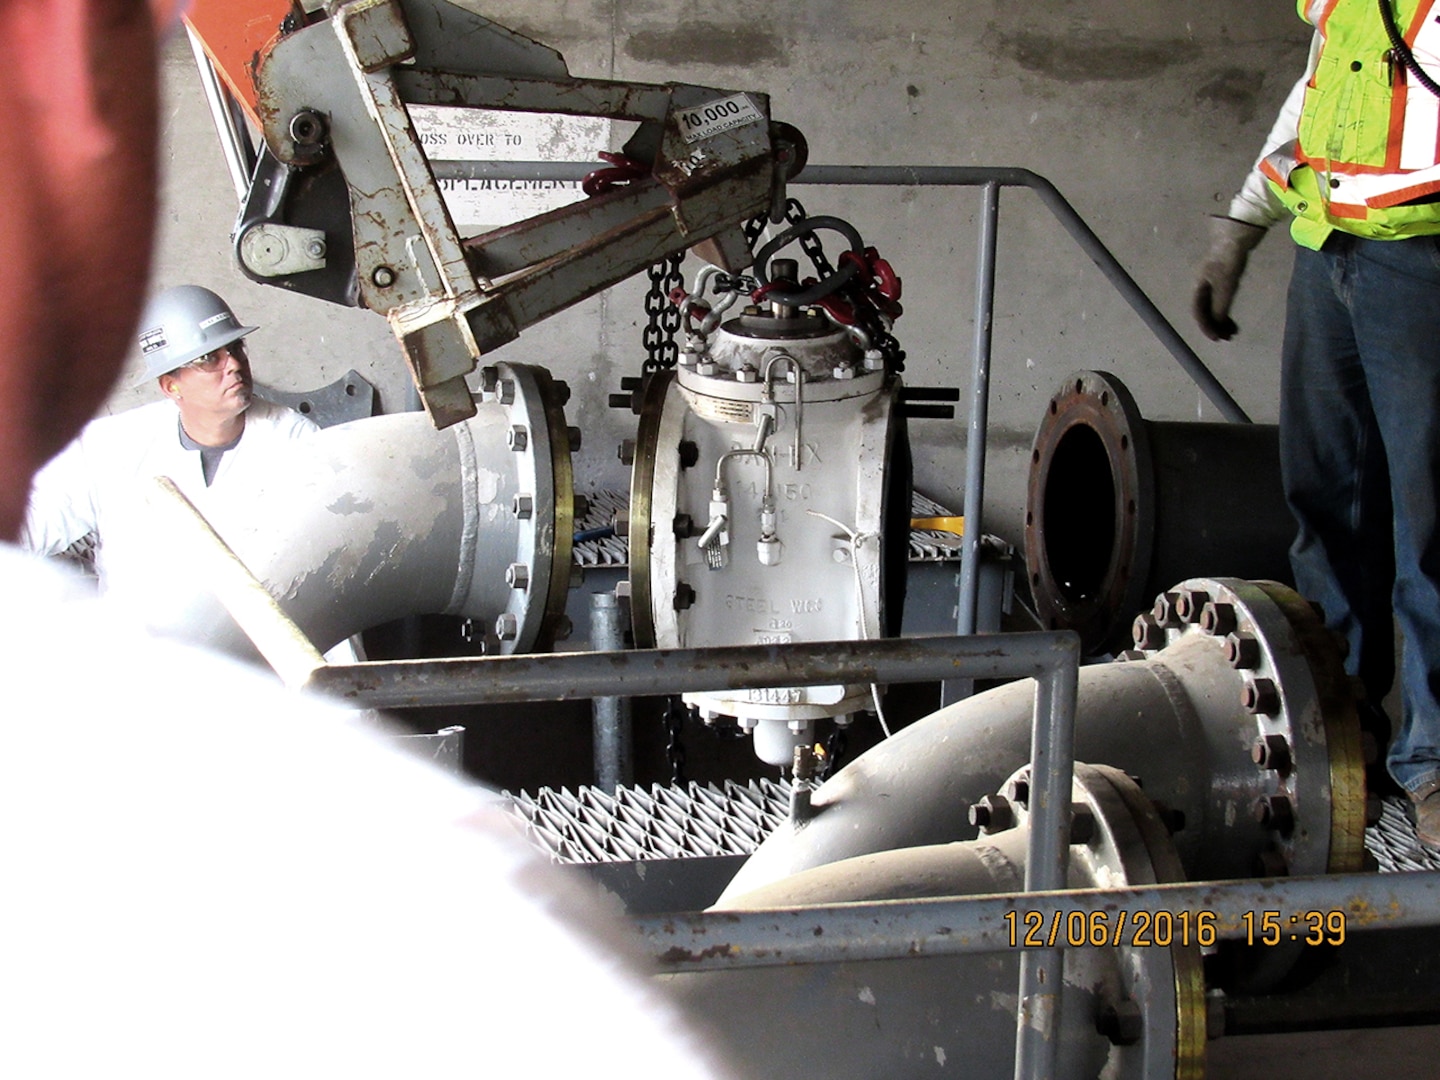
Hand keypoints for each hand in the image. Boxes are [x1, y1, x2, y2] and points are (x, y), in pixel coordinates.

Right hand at [1191, 216, 1266, 341]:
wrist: (1237, 237)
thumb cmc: (1228, 261)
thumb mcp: (1225, 286)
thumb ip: (1220, 306)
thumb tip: (1217, 324)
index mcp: (1198, 287)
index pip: (1199, 312)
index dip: (1206, 327)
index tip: (1217, 339)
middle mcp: (1202, 286)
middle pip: (1205, 311)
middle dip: (1215, 325)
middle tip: (1227, 337)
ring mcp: (1212, 281)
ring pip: (1213, 306)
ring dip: (1221, 319)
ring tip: (1233, 330)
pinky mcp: (1223, 276)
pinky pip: (1221, 299)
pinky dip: (1226, 309)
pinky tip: (1233, 315)